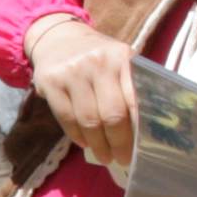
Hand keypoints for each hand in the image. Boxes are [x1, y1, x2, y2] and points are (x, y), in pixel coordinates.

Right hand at [24, 14, 136, 170]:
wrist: (58, 38)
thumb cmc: (98, 57)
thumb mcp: (119, 62)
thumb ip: (132, 88)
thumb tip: (145, 131)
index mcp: (122, 58)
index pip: (134, 100)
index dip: (138, 130)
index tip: (140, 150)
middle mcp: (98, 62)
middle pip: (112, 115)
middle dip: (118, 143)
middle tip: (121, 158)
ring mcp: (73, 72)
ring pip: (88, 121)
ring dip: (97, 145)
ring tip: (104, 156)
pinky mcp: (51, 82)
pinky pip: (67, 118)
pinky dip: (77, 136)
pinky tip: (85, 143)